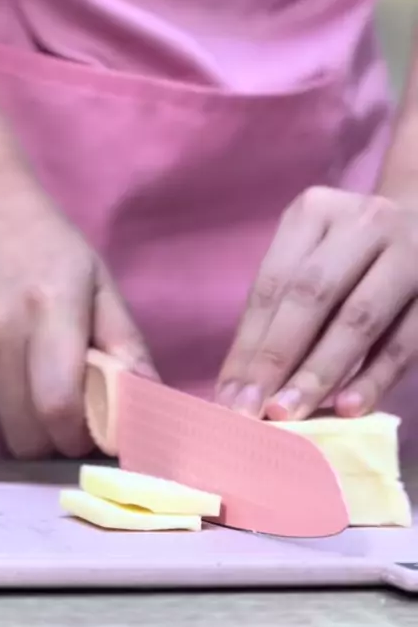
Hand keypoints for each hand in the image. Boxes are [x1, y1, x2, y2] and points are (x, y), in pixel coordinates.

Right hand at [0, 169, 154, 457]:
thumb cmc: (46, 243)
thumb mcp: (99, 282)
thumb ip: (126, 345)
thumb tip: (154, 402)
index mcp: (47, 310)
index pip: (58, 407)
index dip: (81, 437)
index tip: (98, 432)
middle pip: (26, 437)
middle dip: (56, 443)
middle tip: (75, 420)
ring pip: (1, 427)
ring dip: (29, 425)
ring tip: (45, 390)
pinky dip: (3, 405)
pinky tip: (13, 371)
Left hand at [217, 187, 417, 420]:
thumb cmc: (353, 257)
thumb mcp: (314, 258)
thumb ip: (283, 309)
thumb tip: (243, 385)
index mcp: (316, 211)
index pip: (274, 284)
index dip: (248, 344)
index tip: (226, 398)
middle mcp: (364, 222)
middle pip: (311, 295)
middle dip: (275, 359)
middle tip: (250, 412)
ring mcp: (410, 251)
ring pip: (358, 319)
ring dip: (319, 373)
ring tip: (288, 414)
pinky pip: (404, 342)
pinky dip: (374, 378)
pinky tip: (348, 408)